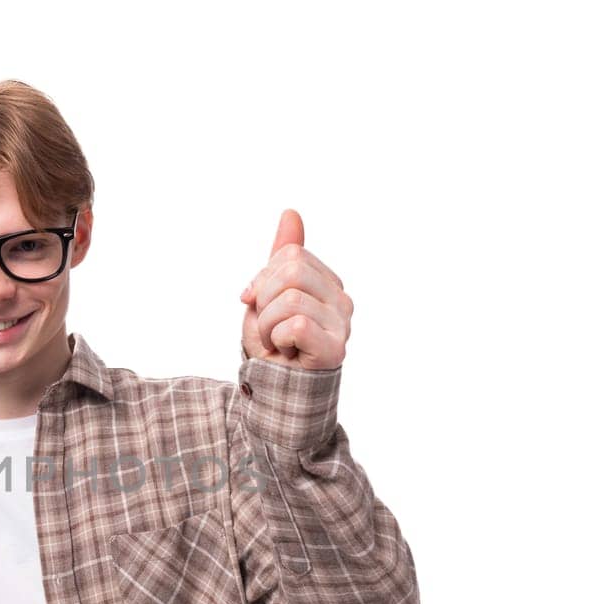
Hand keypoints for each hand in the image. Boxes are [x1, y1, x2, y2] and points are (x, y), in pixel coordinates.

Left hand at [238, 209, 351, 370]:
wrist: (276, 390)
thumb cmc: (274, 346)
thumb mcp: (268, 295)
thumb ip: (280, 257)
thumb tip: (291, 213)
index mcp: (327, 282)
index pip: (290, 254)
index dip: (263, 279)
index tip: (261, 306)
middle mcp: (342, 299)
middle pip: (291, 269)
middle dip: (264, 300)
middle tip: (269, 327)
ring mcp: (343, 323)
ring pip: (289, 298)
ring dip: (266, 325)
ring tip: (276, 342)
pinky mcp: (336, 348)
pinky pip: (294, 325)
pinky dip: (277, 340)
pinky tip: (287, 354)